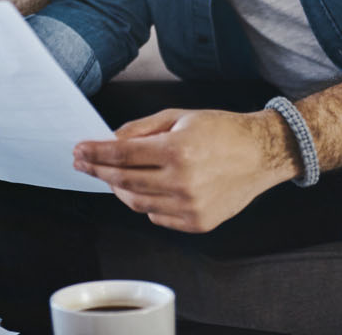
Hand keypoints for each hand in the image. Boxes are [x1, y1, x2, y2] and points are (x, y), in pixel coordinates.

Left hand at [73, 108, 297, 232]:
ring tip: (111, 177)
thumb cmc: (222, 131)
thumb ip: (141, 129)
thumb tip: (109, 140)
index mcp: (177, 150)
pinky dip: (145, 204)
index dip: (95, 153)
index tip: (79, 151)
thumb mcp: (179, 117)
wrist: (262, 154)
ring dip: (118, 189)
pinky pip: (157, 217)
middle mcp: (182, 181)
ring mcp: (190, 206)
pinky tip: (144, 189)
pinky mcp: (198, 223)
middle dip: (97, 171)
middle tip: (82, 163)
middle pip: (123, 181)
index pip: (121, 155)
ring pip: (137, 203)